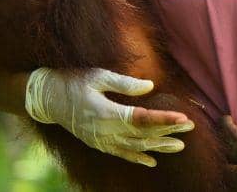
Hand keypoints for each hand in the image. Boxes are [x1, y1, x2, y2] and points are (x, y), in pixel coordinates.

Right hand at [24, 67, 194, 166]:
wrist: (46, 99)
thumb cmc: (72, 81)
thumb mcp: (97, 76)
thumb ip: (123, 83)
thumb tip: (149, 87)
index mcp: (105, 112)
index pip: (141, 119)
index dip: (163, 119)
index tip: (183, 118)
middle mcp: (104, 131)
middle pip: (142, 134)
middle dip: (167, 131)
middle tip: (190, 127)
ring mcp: (100, 140)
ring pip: (134, 147)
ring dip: (158, 146)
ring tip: (179, 145)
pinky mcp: (97, 143)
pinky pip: (121, 154)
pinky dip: (137, 157)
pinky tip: (152, 161)